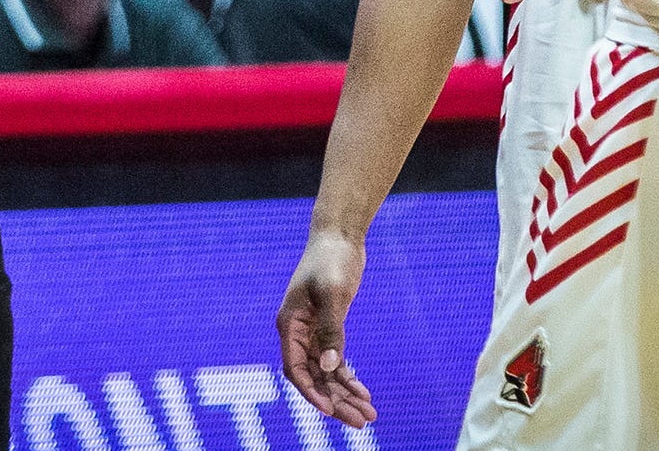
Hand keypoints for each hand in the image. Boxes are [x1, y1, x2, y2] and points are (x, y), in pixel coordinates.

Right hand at [277, 229, 377, 427]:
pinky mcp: (327, 327)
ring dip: (345, 394)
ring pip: (325, 373)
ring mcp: (312, 332)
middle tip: (362, 421)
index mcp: (290, 325)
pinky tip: (363, 391)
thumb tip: (329, 367)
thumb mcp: (333, 294)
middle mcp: (297, 333)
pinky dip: (347, 377)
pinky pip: (334, 361)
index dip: (312, 393)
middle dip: (336, 402)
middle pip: (313, 378)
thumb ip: (331, 330)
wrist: (340, 236)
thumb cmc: (332, 260)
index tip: (331, 411)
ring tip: (369, 414)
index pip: (295, 370)